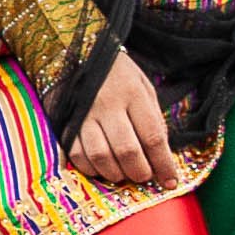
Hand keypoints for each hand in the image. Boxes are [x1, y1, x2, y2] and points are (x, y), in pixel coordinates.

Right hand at [63, 60, 174, 189]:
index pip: (153, 137)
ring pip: (101, 156)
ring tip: (124, 174)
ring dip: (116, 173)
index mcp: (133, 93)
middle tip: (145, 177)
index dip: (164, 164)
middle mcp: (107, 104)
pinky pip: (76, 154)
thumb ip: (153, 118)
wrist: (76, 52)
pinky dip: (91, 168)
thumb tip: (160, 153)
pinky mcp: (64, 120)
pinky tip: (101, 168)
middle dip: (140, 172)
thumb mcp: (144, 86)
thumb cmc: (117, 73)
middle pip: (127, 150)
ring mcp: (83, 114)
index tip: (170, 182)